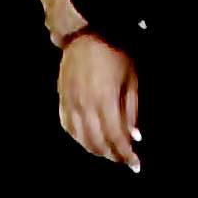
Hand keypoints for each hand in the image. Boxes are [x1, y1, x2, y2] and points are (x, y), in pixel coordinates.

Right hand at [57, 32, 141, 169]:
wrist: (87, 33)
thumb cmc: (114, 53)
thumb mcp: (131, 81)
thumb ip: (131, 112)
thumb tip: (134, 136)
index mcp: (105, 100)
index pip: (116, 138)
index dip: (126, 154)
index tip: (135, 164)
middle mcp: (85, 105)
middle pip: (97, 142)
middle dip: (112, 155)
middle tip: (123, 159)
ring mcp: (70, 102)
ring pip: (80, 137)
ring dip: (95, 149)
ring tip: (108, 152)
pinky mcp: (62, 97)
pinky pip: (67, 125)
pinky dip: (78, 137)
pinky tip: (87, 139)